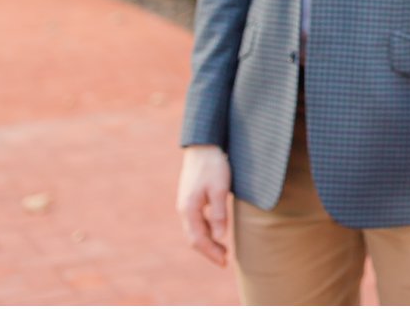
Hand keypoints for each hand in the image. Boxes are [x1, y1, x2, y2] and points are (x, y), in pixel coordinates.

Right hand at [176, 144, 231, 266]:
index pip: (199, 239)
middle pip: (194, 238)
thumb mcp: (220, 189)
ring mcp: (186, 204)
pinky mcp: (191, 199)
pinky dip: (206, 231)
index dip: (211, 253)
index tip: (224, 263)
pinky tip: (217, 232)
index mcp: (189, 209)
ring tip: (224, 250)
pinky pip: (197, 221)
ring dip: (208, 242)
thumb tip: (220, 238)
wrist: (203, 146)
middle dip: (209, 251)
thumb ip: (219, 214)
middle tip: (225, 261)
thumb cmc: (213, 166)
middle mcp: (184, 209)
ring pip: (195, 230)